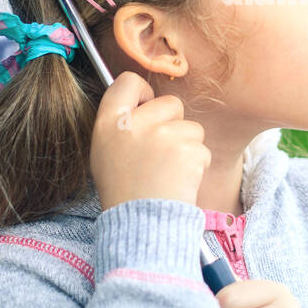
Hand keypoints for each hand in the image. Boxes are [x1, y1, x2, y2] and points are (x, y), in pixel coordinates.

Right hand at [89, 71, 210, 210]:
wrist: (141, 226)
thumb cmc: (124, 191)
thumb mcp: (105, 152)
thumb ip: (120, 123)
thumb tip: (143, 100)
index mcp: (108, 122)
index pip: (127, 81)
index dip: (143, 92)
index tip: (147, 107)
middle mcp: (134, 123)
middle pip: (171, 102)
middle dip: (174, 123)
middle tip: (160, 153)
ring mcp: (162, 135)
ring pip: (191, 127)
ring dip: (187, 147)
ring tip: (168, 172)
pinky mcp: (187, 150)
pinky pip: (201, 149)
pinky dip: (196, 164)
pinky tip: (179, 181)